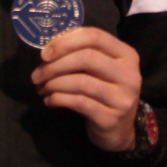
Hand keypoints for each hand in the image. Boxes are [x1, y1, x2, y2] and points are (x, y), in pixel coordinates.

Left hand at [31, 27, 140, 151]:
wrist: (120, 130)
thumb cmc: (104, 92)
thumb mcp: (101, 69)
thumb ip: (82, 54)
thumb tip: (49, 49)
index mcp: (126, 55)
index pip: (95, 36)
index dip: (66, 42)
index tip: (44, 54)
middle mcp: (129, 74)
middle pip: (87, 58)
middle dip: (55, 65)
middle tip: (37, 75)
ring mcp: (122, 97)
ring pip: (81, 82)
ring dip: (54, 84)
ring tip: (42, 88)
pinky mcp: (110, 117)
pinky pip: (79, 102)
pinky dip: (59, 99)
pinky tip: (50, 100)